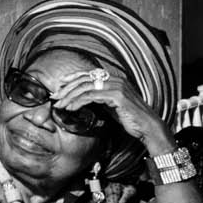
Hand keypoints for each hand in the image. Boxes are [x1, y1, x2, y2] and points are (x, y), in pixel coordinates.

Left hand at [53, 65, 172, 155]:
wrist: (148, 127)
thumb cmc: (129, 117)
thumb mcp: (110, 104)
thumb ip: (98, 97)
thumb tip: (79, 97)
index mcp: (114, 78)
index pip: (87, 74)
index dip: (71, 78)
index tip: (58, 85)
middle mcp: (115, 79)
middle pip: (83, 80)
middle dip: (66, 88)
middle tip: (54, 97)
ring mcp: (117, 86)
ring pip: (85, 88)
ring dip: (69, 96)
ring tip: (59, 105)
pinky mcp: (117, 96)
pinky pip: (91, 97)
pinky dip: (78, 102)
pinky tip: (70, 108)